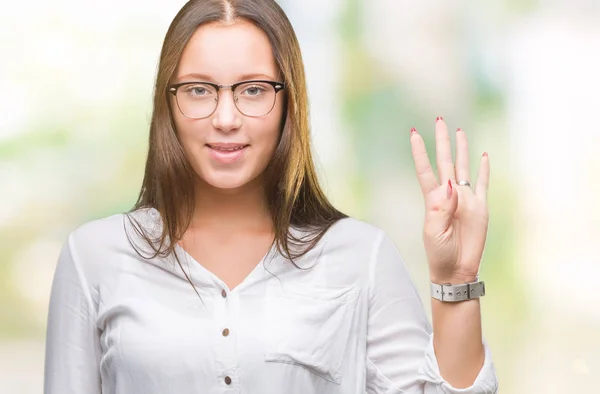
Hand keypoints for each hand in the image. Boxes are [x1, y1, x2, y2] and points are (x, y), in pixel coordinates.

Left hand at [409, 118, 489, 283]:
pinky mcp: (480, 207)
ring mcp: (465, 199)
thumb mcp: (434, 232)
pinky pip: (483, 184)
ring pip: (463, 167)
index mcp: (433, 200)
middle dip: (442, 141)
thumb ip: (442, 208)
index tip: (413, 133)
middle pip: (444, 161)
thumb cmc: (440, 253)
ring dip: (462, 150)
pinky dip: (484, 170)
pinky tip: (483, 155)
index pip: (425, 170)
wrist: (456, 270)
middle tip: (439, 120)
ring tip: (460, 131)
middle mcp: (449, 195)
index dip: (419, 152)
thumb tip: (452, 184)